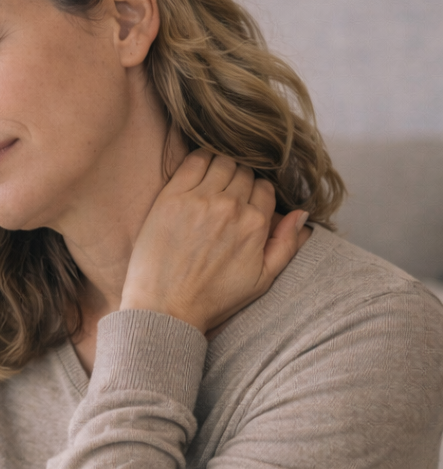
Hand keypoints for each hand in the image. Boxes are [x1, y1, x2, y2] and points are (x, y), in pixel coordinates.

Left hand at [120, 151, 307, 333]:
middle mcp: (232, 208)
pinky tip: (197, 170)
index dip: (254, 194)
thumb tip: (302, 214)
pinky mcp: (172, 198)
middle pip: (244, 173)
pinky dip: (200, 159)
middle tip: (223, 195)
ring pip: (222, 162)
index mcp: (256, 225)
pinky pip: (194, 160)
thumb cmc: (212, 299)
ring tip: (210, 184)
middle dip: (238, 181)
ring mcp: (201, 200)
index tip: (241, 203)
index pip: (264, 188)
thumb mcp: (261, 280)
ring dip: (220, 168)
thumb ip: (286, 245)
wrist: (166, 309)